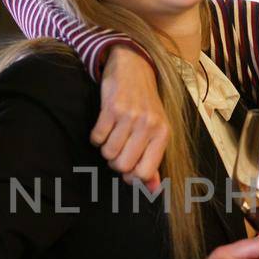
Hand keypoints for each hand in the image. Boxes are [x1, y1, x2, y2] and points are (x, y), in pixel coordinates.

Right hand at [95, 46, 168, 188]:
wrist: (134, 68)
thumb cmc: (146, 105)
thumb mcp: (156, 131)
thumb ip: (154, 162)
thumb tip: (153, 190)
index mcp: (162, 134)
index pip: (144, 172)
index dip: (132, 176)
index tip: (128, 167)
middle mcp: (148, 125)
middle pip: (122, 166)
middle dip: (116, 162)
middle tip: (119, 149)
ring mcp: (129, 116)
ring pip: (108, 153)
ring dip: (106, 148)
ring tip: (113, 135)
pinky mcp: (111, 107)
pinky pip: (96, 138)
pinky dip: (96, 137)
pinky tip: (105, 126)